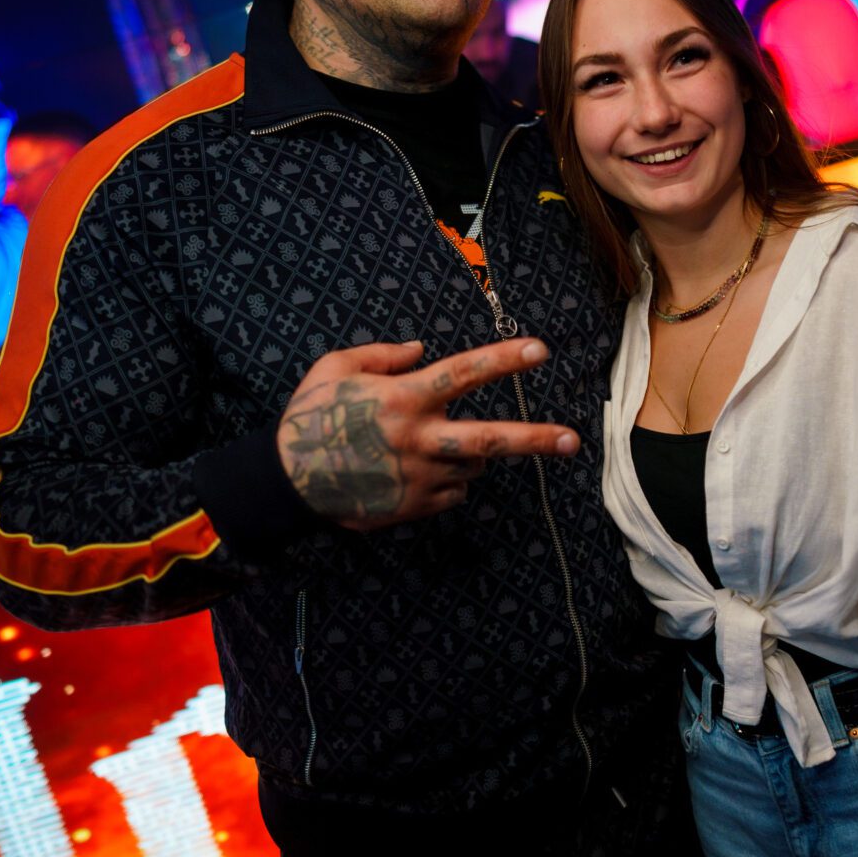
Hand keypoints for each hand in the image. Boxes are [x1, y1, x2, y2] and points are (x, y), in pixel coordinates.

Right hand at [276, 339, 578, 530]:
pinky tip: (416, 471)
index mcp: (402, 399)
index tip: (540, 350)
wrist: (285, 482)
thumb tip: (422, 351)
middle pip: (491, 439)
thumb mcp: (333, 368)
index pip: (464, 374)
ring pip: (473, 464)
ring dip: (469, 452)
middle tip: (572, 441)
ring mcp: (420, 477)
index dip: (503, 360)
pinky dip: (449, 479)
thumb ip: (381, 354)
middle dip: (535, 440)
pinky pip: (454, 491)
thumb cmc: (309, 418)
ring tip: (433, 444)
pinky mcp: (416, 506)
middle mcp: (419, 439)